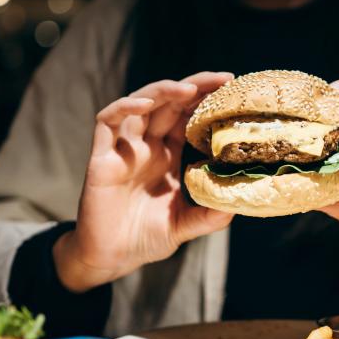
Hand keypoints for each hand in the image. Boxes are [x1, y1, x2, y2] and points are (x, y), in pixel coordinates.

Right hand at [54, 72, 234, 291]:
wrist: (109, 258)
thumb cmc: (144, 239)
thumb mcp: (184, 226)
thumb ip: (209, 216)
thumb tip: (238, 205)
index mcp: (166, 156)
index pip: (188, 117)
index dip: (207, 101)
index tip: (233, 90)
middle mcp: (145, 146)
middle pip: (169, 103)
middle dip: (195, 87)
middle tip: (223, 79)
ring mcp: (122, 149)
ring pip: (141, 104)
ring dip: (164, 91)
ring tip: (189, 89)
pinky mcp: (101, 158)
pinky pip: (106, 121)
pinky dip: (124, 107)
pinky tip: (144, 106)